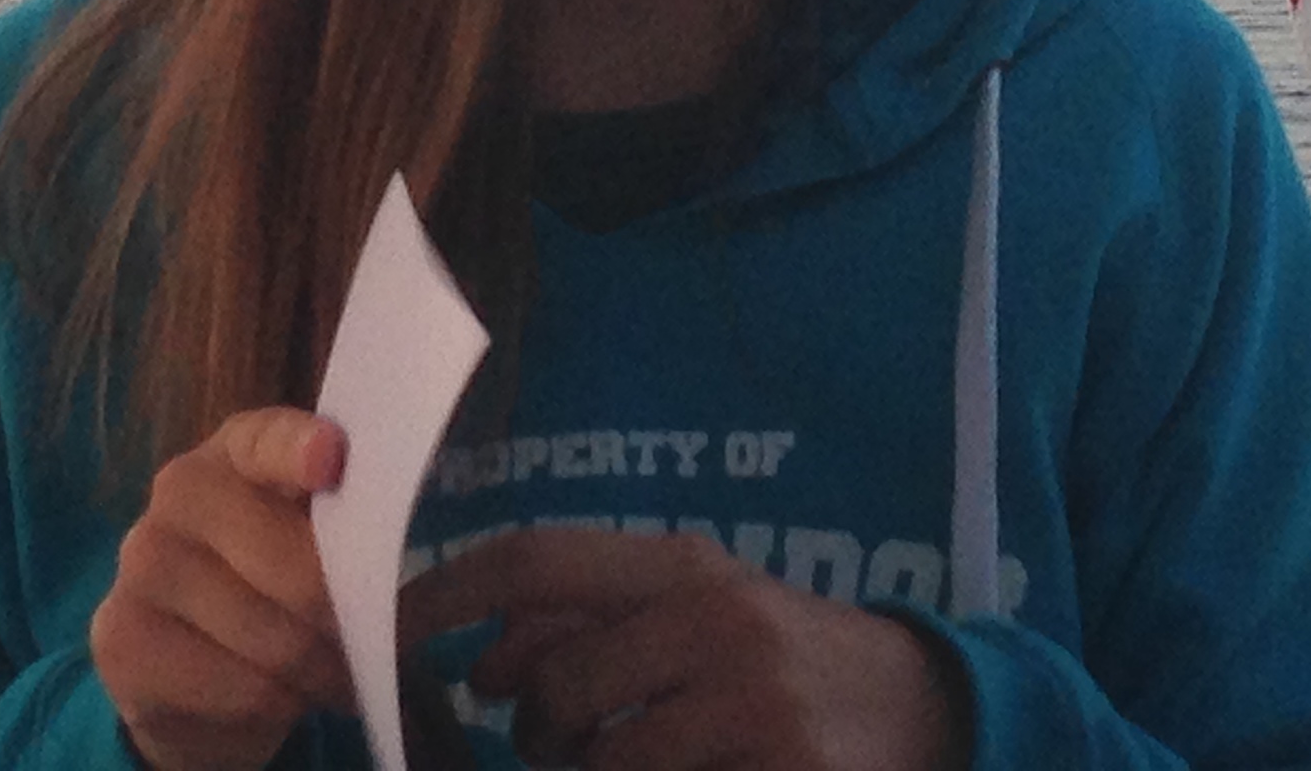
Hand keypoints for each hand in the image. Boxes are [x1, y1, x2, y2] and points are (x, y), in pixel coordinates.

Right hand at [90, 406, 353, 770]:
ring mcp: (140, 562)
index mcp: (235, 448)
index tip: (332, 459)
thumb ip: (343, 523)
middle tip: (374, 640)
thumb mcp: (308, 537)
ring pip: (273, 638)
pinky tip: (276, 694)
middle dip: (348, 617)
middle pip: (294, 567)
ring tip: (328, 671)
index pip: (268, 439)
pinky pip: (239, 687)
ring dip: (320, 670)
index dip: (300, 448)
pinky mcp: (121, 639)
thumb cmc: (268, 581)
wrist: (183, 666)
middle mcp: (179, 489)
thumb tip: (391, 556)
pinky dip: (276, 705)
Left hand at [399, 527, 962, 770]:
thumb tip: (482, 660)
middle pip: (557, 687)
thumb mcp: (695, 613)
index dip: (449, 593)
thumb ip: (594, 623)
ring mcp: (751, 702)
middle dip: (528, 731)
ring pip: (601, 762)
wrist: (922, 705)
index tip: (387, 628)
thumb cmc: (780, 656)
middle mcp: (715, 620)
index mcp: (683, 566)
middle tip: (543, 742)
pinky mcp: (783, 768)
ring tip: (613, 765)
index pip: (537, 561)